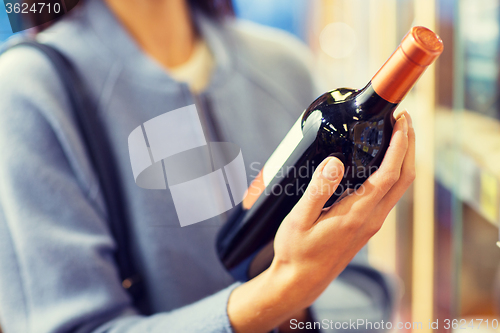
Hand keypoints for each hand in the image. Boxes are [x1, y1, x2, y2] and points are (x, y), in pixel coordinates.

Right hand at [228, 112, 414, 332]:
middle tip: (404, 120)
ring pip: (399, 187)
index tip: (402, 121)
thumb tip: (335, 161)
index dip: (400, 145)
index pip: (390, 174)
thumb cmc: (296, 252)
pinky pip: (389, 194)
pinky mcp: (366, 225)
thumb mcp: (299, 220)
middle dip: (410, 146)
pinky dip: (392, 172)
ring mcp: (371, 223)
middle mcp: (371, 219)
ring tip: (395, 134)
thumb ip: (318, 190)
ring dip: (403, 158)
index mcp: (357, 214)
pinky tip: (379, 162)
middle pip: (405, 178)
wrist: (301, 281)